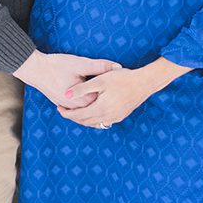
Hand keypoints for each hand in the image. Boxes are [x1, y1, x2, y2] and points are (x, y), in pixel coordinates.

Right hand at [14, 51, 121, 109]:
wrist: (34, 70)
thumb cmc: (56, 65)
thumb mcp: (80, 64)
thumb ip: (99, 66)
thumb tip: (117, 67)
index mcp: (82, 99)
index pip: (104, 102)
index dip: (114, 96)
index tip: (125, 90)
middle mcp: (75, 106)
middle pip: (97, 113)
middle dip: (108, 108)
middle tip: (123, 103)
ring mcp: (67, 106)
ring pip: (86, 116)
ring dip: (97, 114)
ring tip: (110, 111)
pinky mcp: (61, 103)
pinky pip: (77, 112)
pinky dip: (86, 112)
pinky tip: (91, 108)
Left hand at [56, 57, 193, 128]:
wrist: (144, 83)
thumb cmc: (122, 78)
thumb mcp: (100, 80)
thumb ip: (82, 88)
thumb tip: (66, 95)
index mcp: (100, 109)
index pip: (78, 115)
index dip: (67, 113)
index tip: (58, 107)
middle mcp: (108, 117)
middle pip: (85, 122)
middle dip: (73, 117)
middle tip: (63, 111)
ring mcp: (115, 118)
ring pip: (94, 123)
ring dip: (83, 119)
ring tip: (74, 112)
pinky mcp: (121, 116)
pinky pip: (103, 122)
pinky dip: (94, 119)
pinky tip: (91, 113)